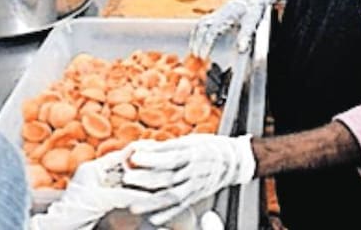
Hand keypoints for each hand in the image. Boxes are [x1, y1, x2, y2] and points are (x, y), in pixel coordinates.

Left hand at [29, 150, 152, 229]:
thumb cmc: (71, 214)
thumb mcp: (99, 200)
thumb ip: (123, 194)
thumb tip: (147, 194)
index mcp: (94, 168)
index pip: (121, 155)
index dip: (140, 152)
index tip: (157, 148)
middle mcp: (99, 177)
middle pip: (127, 169)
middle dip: (145, 168)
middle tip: (165, 165)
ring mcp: (102, 191)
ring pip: (129, 184)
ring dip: (144, 183)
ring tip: (162, 180)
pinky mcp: (105, 205)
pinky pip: (126, 197)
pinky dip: (138, 197)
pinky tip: (151, 196)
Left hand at [123, 134, 256, 225]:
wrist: (232, 161)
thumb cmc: (206, 147)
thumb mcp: (188, 141)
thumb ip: (164, 147)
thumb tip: (139, 148)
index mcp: (193, 153)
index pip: (171, 157)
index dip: (152, 158)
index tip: (134, 157)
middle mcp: (194, 171)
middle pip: (169, 177)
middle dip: (146, 179)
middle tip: (127, 178)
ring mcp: (196, 186)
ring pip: (172, 196)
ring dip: (152, 202)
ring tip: (133, 206)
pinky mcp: (196, 197)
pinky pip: (181, 207)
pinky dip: (168, 214)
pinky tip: (155, 219)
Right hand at [189, 0, 274, 57]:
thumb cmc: (252, 9)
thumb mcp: (252, 22)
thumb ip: (245, 35)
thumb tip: (240, 49)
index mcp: (226, 15)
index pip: (211, 31)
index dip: (206, 44)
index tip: (204, 55)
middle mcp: (218, 14)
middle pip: (202, 27)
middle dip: (197, 42)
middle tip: (197, 56)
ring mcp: (215, 14)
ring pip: (200, 24)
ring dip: (195, 38)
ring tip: (193, 51)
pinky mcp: (215, 15)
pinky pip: (201, 23)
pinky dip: (197, 33)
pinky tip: (197, 41)